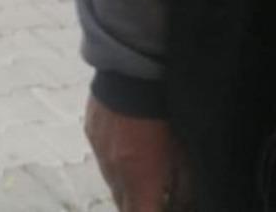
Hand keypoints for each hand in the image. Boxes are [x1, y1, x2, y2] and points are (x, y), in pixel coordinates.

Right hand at [86, 95, 192, 210]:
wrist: (133, 76)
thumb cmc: (166, 116)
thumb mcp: (185, 156)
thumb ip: (184, 187)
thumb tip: (183, 204)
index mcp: (139, 181)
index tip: (163, 207)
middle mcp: (114, 172)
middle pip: (123, 206)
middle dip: (139, 206)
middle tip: (156, 198)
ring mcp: (99, 153)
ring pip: (111, 182)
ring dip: (127, 184)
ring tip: (143, 171)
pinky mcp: (91, 133)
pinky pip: (102, 157)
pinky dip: (115, 160)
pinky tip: (129, 146)